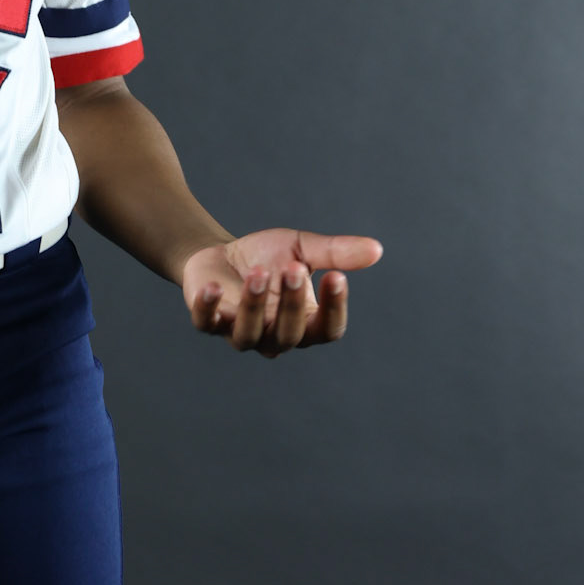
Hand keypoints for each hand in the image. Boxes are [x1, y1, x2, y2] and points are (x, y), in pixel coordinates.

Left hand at [183, 227, 382, 355]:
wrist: (221, 253)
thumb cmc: (269, 256)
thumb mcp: (303, 248)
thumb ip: (336, 252)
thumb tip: (376, 250)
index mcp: (305, 323)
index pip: (328, 329)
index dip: (334, 309)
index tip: (336, 277)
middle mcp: (274, 336)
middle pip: (291, 334)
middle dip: (293, 303)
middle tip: (294, 269)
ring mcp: (240, 333)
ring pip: (250, 335)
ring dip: (255, 306)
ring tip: (259, 273)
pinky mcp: (208, 321)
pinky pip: (207, 323)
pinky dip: (209, 308)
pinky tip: (213, 288)